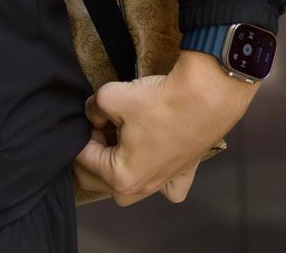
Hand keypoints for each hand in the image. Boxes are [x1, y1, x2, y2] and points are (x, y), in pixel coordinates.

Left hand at [71, 51, 256, 205]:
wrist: (206, 96)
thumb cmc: (158, 101)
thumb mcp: (108, 96)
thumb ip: (91, 109)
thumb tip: (93, 115)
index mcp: (121, 177)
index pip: (82, 159)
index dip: (79, 134)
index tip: (88, 117)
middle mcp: (143, 188)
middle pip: (100, 181)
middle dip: (92, 156)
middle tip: (98, 128)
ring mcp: (165, 183)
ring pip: (130, 190)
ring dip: (117, 169)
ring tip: (119, 140)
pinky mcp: (185, 173)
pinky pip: (167, 188)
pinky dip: (156, 178)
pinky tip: (153, 159)